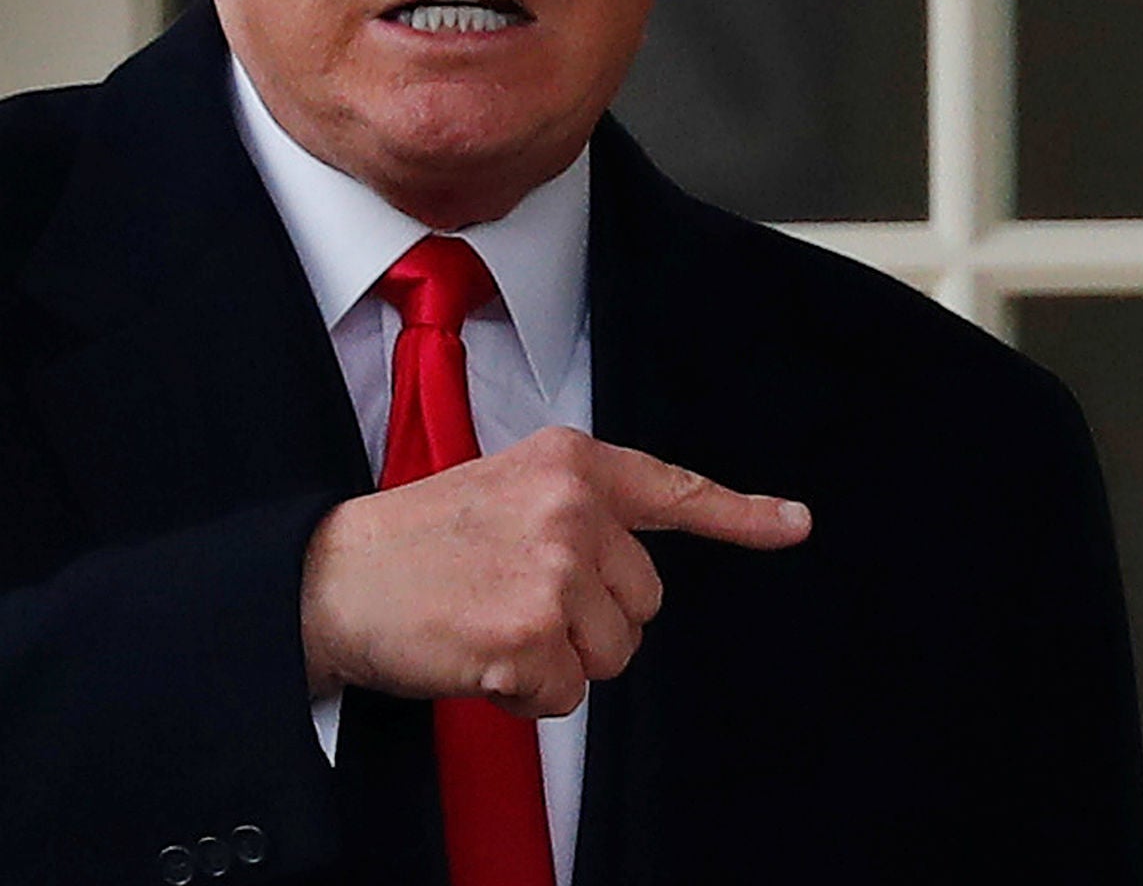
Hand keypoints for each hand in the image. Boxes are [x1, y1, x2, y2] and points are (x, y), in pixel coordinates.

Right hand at [299, 426, 809, 716]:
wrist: (330, 575)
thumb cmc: (420, 541)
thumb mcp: (511, 488)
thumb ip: (581, 511)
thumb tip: (642, 564)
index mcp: (572, 463)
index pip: (675, 491)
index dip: (743, 516)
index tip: (795, 525)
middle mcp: (573, 509)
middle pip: (645, 600)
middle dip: (592, 617)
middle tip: (516, 597)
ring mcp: (554, 571)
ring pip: (614, 651)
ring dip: (561, 658)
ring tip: (495, 621)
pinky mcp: (529, 636)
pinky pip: (567, 694)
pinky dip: (526, 695)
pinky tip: (480, 655)